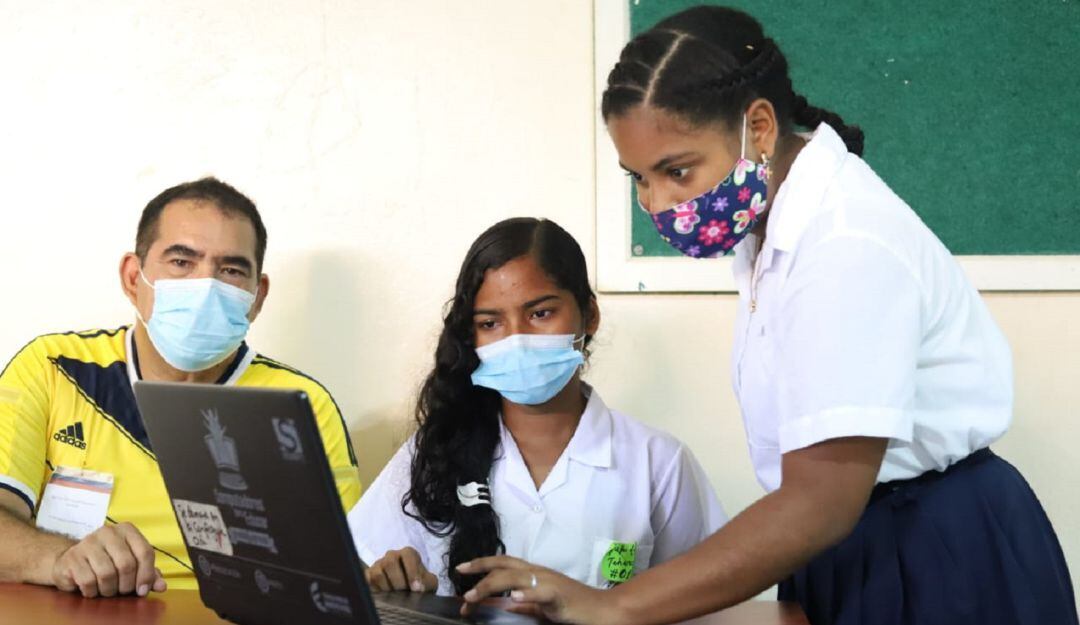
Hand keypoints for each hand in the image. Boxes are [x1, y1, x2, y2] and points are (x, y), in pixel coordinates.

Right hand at [51, 522, 166, 597]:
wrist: (73, 561)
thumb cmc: (108, 562)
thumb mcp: (131, 565)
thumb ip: (149, 574)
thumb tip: (161, 586)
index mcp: (127, 530)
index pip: (145, 552)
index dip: (146, 575)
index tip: (142, 590)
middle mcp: (108, 532)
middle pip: (127, 564)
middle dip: (127, 585)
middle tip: (123, 591)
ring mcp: (88, 542)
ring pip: (107, 574)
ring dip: (109, 590)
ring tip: (108, 590)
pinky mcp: (72, 557)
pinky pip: (88, 581)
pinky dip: (93, 591)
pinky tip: (92, 589)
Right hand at [365, 547, 438, 592]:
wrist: (409, 590)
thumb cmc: (419, 583)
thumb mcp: (429, 583)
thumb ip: (427, 583)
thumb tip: (419, 588)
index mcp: (408, 553)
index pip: (408, 555)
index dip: (412, 572)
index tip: (416, 588)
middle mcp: (392, 555)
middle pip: (390, 562)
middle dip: (398, 582)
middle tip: (404, 592)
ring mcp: (378, 564)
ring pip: (377, 573)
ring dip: (387, 588)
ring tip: (394, 596)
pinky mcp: (369, 574)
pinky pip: (367, 580)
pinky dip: (375, 589)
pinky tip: (384, 595)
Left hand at [457, 556, 617, 623]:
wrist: (602, 610)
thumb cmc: (573, 607)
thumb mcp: (543, 605)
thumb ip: (525, 603)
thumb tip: (505, 603)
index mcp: (534, 574)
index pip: (504, 563)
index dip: (482, 563)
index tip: (461, 568)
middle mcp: (539, 573)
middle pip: (505, 564)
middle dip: (480, 567)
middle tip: (459, 573)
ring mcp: (549, 582)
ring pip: (515, 576)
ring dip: (491, 585)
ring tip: (472, 595)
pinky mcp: (559, 595)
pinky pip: (540, 592)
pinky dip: (526, 594)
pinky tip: (513, 598)